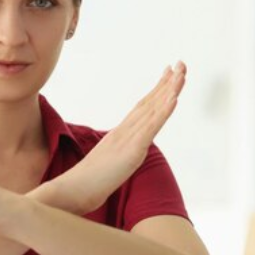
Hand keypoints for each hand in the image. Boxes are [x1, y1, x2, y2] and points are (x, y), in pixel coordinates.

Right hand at [49, 61, 186, 213]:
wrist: (72, 191)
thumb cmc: (85, 184)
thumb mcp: (106, 168)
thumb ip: (114, 159)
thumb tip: (118, 161)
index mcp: (120, 135)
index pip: (142, 107)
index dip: (157, 90)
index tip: (168, 73)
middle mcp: (124, 131)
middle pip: (149, 102)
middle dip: (167, 83)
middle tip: (180, 63)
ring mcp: (128, 139)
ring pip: (153, 110)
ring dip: (169, 90)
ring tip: (182, 73)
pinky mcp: (132, 151)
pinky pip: (151, 128)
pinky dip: (163, 111)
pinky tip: (174, 98)